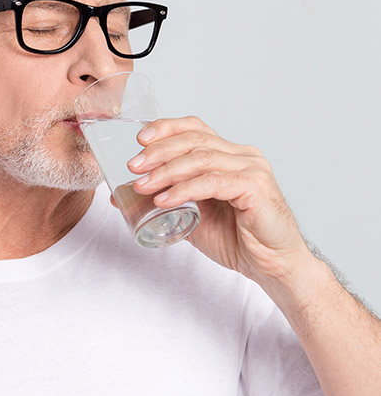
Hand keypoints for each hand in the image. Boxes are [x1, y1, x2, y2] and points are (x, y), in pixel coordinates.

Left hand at [114, 115, 310, 283]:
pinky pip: (213, 182)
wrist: (272, 266)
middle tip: (133, 166)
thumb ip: (162, 202)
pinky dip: (185, 190)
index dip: (167, 128)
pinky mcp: (256, 188)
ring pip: (202, 159)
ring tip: (142, 186)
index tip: (140, 140)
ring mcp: (252, 170)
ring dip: (166, 171)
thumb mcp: (190, 217)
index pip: (196, 129)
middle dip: (159, 152)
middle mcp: (243, 157)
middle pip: (195, 140)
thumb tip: (122, 197)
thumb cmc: (238, 241)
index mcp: (229, 156)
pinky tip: (164, 200)